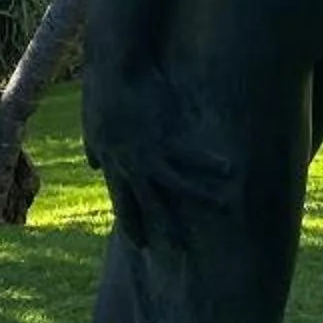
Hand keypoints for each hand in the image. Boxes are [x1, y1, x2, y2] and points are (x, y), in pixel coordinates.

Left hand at [82, 62, 234, 248]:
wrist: (113, 72)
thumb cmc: (102, 94)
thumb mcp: (92, 129)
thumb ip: (94, 150)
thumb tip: (93, 164)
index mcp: (113, 166)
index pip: (124, 204)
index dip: (134, 225)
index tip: (143, 245)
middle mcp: (130, 167)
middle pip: (151, 205)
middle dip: (167, 230)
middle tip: (182, 251)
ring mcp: (148, 154)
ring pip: (177, 185)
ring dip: (201, 197)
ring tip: (224, 208)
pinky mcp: (164, 136)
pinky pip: (191, 155)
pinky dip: (210, 163)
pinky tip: (230, 169)